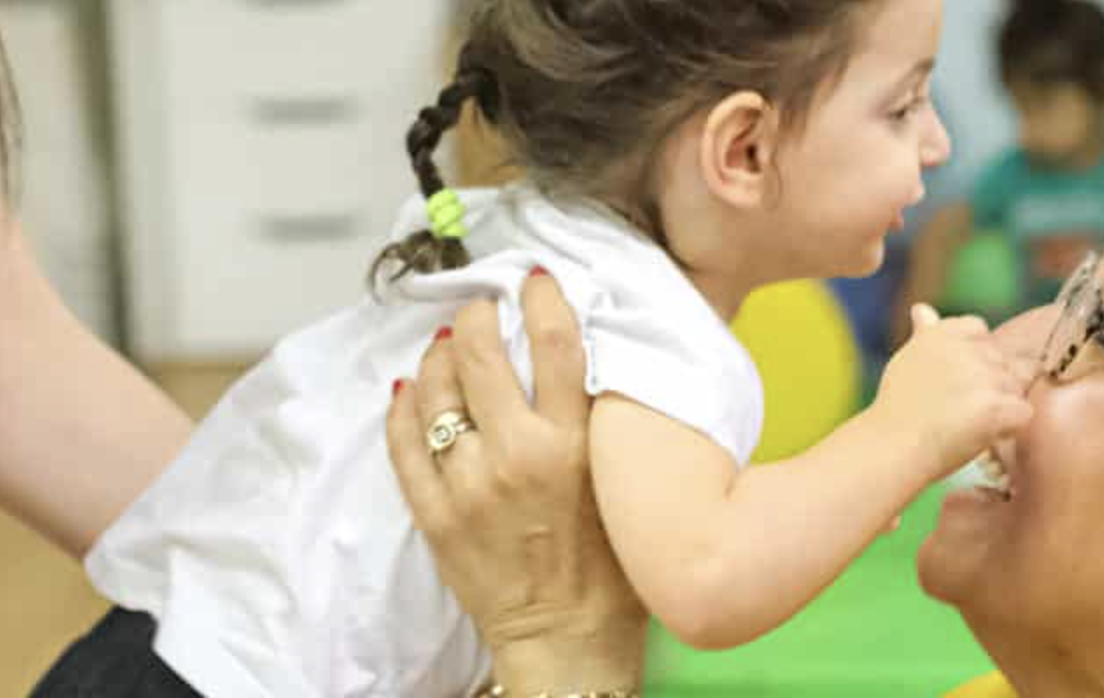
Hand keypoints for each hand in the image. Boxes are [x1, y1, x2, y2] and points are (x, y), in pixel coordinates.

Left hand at [386, 272, 645, 692]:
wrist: (568, 637)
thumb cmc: (610, 565)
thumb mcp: (622, 481)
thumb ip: (599, 423)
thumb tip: (577, 361)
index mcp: (574, 446)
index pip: (557, 345)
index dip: (542, 300)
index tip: (534, 280)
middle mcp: (518, 457)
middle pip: (482, 356)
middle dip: (478, 318)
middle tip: (481, 309)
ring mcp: (468, 486)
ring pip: (436, 392)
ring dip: (439, 357)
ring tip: (447, 348)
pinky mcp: (435, 514)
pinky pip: (404, 444)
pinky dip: (404, 409)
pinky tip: (410, 391)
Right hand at [871, 304, 1032, 478]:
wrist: (891, 448)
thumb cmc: (897, 411)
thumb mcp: (907, 360)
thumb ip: (924, 333)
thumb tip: (922, 308)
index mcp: (943, 332)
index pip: (979, 330)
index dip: (976, 357)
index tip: (957, 381)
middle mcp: (966, 348)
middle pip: (1002, 361)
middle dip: (991, 385)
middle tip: (959, 411)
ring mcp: (983, 376)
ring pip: (1015, 388)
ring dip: (1001, 408)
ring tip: (967, 426)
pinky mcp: (996, 406)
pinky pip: (1023, 413)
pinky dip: (1010, 428)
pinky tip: (983, 436)